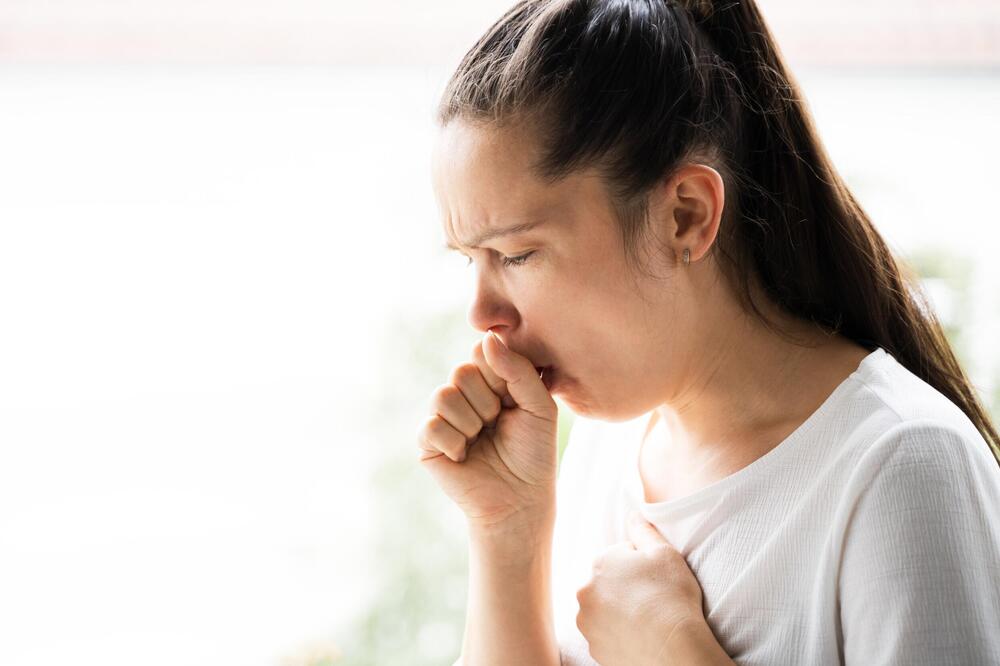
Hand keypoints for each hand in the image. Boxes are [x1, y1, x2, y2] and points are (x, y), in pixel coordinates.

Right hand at [417, 330, 558, 530]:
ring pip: (444, 396)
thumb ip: (518, 369)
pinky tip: (465, 456)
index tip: (513, 400)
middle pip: (461, 372)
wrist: (521, 500)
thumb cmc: (534, 453)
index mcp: (490, 380)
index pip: (481, 352)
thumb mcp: (539, 406)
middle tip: (498, 424)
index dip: (498, 375)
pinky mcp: (428, 443)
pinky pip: (431, 426)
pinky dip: (454, 443)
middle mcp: (464, 393)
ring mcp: (443, 417)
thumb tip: (486, 337)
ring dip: (471, 423)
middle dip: (487, 402)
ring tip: (482, 440)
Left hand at [575, 511, 715, 665]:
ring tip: (645, 620)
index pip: (620, 558)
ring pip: (603, 610)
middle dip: (625, 588)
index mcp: (600, 563)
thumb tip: (633, 514)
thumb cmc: (671, 596)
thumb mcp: (664, 552)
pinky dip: (618, 635)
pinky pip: (605, 636)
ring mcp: (587, 622)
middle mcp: (585, 591)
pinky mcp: (593, 648)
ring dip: (618, 612)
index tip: (655, 580)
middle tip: (651, 600)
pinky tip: (638, 636)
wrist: (673, 648)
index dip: (641, 567)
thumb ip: (643, 530)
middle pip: (608, 584)